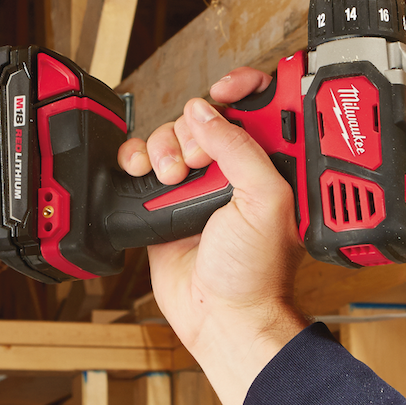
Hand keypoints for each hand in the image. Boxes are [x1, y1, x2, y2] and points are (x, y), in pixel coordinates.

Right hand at [118, 68, 309, 404]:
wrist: (221, 317)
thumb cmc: (256, 272)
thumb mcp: (265, 202)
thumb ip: (240, 150)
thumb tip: (206, 113)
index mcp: (269, 164)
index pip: (257, 105)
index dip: (241, 87)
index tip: (224, 89)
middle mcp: (234, 169)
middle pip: (203, 115)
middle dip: (194, 129)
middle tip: (200, 162)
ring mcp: (198, 184)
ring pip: (171, 135)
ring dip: (164, 148)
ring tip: (173, 178)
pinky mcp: (165, 200)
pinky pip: (143, 161)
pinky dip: (137, 159)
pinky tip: (145, 174)